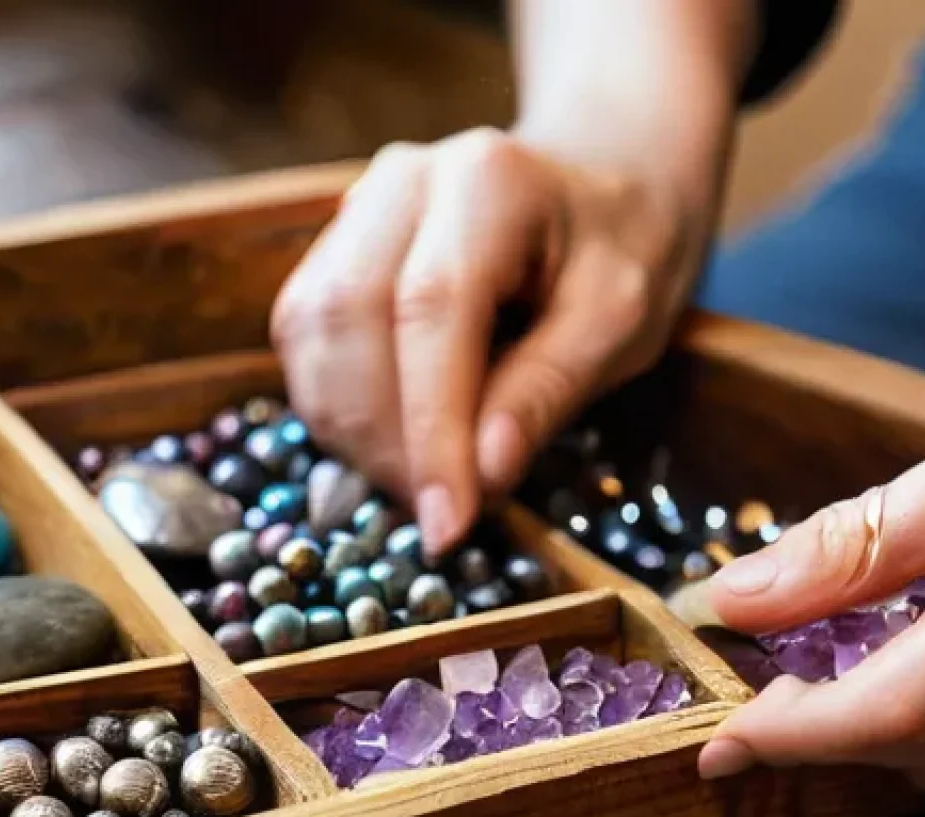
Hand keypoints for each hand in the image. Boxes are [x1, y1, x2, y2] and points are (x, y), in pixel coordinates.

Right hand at [271, 128, 716, 555]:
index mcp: (489, 185)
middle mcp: (404, 183)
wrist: (597, 191)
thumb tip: (481, 476)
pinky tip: (384, 440)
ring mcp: (358, 210)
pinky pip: (303, 335)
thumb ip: (547, 391)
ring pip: (308, 329)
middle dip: (380, 438)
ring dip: (347, 429)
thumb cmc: (621, 255)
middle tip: (434, 513)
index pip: (433, 310)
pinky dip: (333, 406)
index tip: (446, 525)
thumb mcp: (619, 325)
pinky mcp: (335, 248)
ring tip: (414, 481)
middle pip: (347, 317)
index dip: (429, 429)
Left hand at [672, 440, 924, 789]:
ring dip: (878, 732)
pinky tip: (900, 668)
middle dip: (825, 733)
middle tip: (757, 705)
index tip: (716, 750)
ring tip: (816, 686)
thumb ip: (858, 545)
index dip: (791, 736)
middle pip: (916, 747)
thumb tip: (734, 597)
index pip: (887, 712)